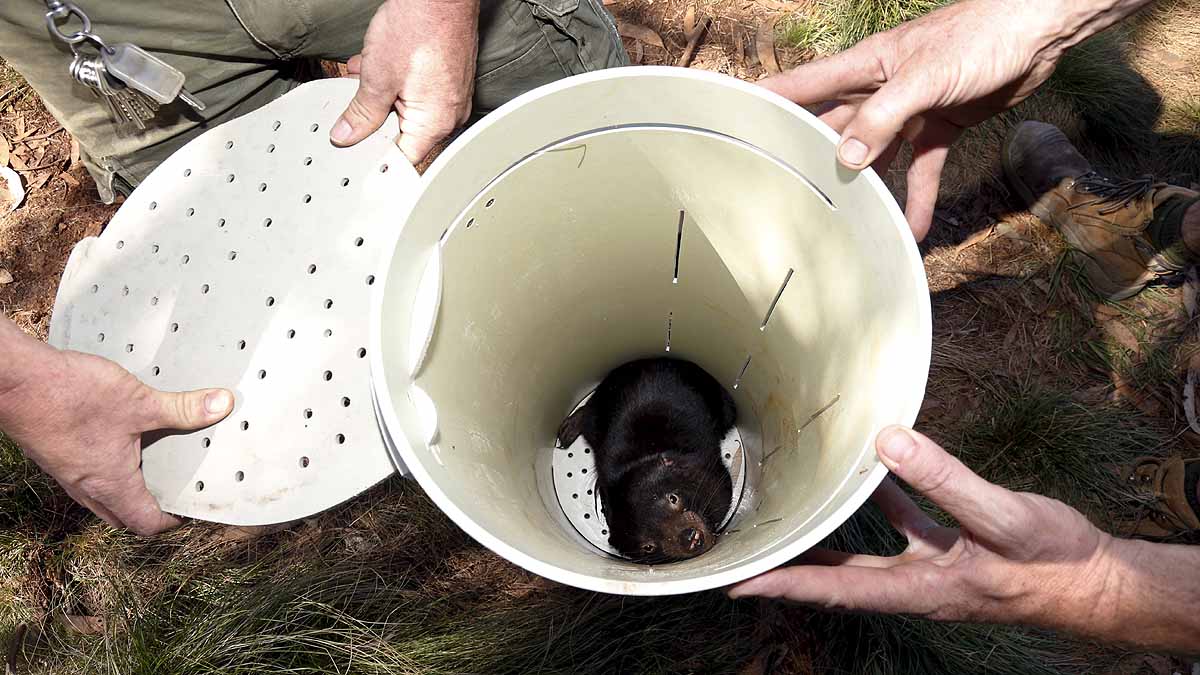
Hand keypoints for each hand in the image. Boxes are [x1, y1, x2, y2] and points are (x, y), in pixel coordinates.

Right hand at [3, 349, 233, 535]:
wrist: (14, 381)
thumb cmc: (71, 396)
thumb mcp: (138, 402)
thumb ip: (182, 408)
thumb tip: (222, 405)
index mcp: (111, 486)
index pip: (146, 524)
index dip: (172, 521)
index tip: (190, 509)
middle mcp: (87, 487)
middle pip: (122, 516)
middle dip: (149, 509)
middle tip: (174, 489)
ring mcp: (66, 473)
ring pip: (101, 496)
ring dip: (126, 488)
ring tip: (151, 464)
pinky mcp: (54, 454)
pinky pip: (85, 474)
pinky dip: (105, 468)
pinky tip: (116, 440)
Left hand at [330, 0, 478, 163]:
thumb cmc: (419, 28)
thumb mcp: (377, 77)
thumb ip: (361, 113)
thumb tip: (346, 134)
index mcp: (435, 123)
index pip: (402, 158)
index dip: (375, 156)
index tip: (355, 154)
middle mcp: (449, 113)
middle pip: (405, 133)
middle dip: (376, 120)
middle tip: (354, 109)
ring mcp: (452, 94)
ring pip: (409, 108)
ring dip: (383, 96)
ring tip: (367, 76)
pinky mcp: (449, 77)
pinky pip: (419, 91)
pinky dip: (396, 82)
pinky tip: (379, 64)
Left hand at [730, 426, 1111, 626]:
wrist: (1098, 580)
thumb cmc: (1055, 561)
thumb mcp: (1000, 516)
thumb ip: (943, 479)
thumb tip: (887, 440)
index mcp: (921, 588)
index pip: (836, 589)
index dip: (785, 586)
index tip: (739, 582)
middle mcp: (916, 584)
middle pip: (836, 579)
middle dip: (789, 569)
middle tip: (743, 557)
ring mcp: (932, 569)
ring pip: (863, 554)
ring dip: (826, 539)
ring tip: (787, 516)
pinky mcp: (950, 549)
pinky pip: (901, 526)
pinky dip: (879, 502)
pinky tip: (866, 472)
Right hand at [760, 0, 1071, 239]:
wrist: (1038, 32)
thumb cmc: (979, 35)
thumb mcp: (924, 77)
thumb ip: (883, 117)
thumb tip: (845, 158)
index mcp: (865, 67)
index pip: (804, 85)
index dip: (768, 100)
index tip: (736, 120)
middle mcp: (880, 88)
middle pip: (833, 127)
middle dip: (811, 156)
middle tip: (784, 190)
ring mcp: (910, 109)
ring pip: (875, 153)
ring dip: (864, 187)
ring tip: (845, 222)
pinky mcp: (940, 125)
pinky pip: (922, 167)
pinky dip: (918, 196)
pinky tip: (912, 227)